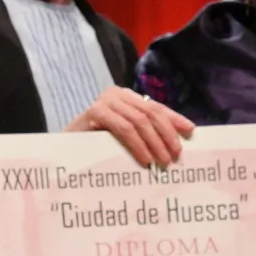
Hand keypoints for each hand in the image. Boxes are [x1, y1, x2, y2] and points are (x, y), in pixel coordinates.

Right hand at [65, 87, 193, 166]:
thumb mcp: (125, 137)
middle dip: (167, 134)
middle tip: (176, 155)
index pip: (156, 107)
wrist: (64, 150)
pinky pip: (124, 128)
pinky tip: (145, 159)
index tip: (191, 131)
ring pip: (139, 121)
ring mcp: (105, 101)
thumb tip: (178, 142)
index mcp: (127, 97)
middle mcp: (117, 94)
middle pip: (151, 113)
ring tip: (163, 161)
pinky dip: (137, 145)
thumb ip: (145, 133)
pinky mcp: (95, 112)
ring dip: (154, 143)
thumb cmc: (97, 146)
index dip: (175, 119)